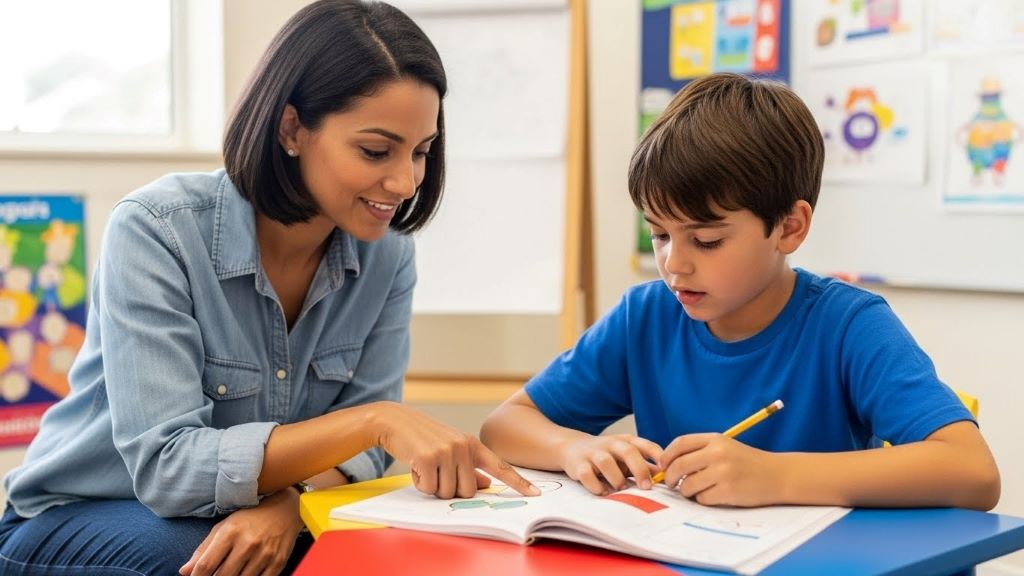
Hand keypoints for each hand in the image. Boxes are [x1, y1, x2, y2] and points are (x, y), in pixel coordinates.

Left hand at [179, 489, 303, 575]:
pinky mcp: (278, 562)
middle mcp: (247, 543)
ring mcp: (264, 554)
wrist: (285, 510)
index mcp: (230, 532)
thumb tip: (185, 572)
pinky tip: (245, 574)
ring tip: (231, 573)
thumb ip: (203, 549)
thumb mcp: (224, 527)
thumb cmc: (250, 518)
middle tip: (216, 575)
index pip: (206, 565)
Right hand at [370, 401, 539, 498]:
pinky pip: (429, 489)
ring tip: (425, 466)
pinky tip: (415, 466)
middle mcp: (463, 446)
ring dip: (433, 486)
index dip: (518, 482)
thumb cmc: (424, 438)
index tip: (535, 493)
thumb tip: (485, 484)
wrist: (395, 421)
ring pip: (447, 493)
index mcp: (473, 444)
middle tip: (437, 472)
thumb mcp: (451, 448)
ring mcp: (446, 451)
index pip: (500, 466)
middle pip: (468, 491)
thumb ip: (469, 466)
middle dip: (450, 489)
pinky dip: (419, 483)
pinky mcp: (427, 458)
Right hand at [558, 434, 662, 494]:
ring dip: (616, 478)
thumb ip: (645, 466)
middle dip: (639, 469)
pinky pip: (587, 475)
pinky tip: (602, 491)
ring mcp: (593, 453)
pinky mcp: (578, 465)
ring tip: (620, 488)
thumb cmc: (607, 455)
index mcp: (625, 441)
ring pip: (606, 462)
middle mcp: (610, 444)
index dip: (658, 457)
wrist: (572, 448)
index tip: (667, 471)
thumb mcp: (626, 457)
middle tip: (646, 487)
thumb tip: (667, 478)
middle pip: (628, 451)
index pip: (646, 445)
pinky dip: (596, 486)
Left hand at [659, 433, 781, 506]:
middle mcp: (718, 453)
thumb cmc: (747, 462)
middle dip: (670, 477)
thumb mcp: (725, 446)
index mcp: (715, 439)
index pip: (680, 443)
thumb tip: (668, 464)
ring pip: (688, 485)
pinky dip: (702, 499)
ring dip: (687, 491)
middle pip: (679, 465)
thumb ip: (699, 451)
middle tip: (672, 483)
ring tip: (696, 490)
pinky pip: (702, 498)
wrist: (777, 475)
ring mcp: (723, 472)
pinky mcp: (728, 491)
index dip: (666, 456)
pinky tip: (713, 495)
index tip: (663, 465)